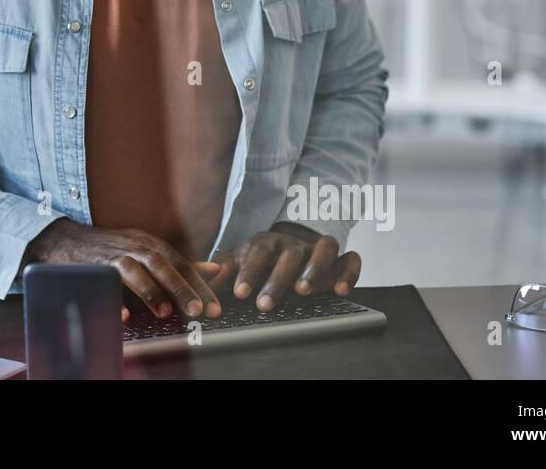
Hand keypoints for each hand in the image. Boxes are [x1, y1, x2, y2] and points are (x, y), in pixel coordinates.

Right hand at [25, 220, 222, 322]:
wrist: (66, 241)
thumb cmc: (112, 249)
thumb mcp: (147, 250)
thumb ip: (178, 262)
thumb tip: (214, 269)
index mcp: (151, 244)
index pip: (181, 263)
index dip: (200, 284)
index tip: (214, 306)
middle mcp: (135, 246)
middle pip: (162, 264)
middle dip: (181, 287)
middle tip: (197, 310)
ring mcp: (113, 255)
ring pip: (135, 270)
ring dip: (151, 291)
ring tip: (165, 312)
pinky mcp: (93, 266)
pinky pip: (105, 284)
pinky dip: (114, 300)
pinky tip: (123, 315)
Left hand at [193, 223, 361, 311]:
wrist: (288, 241)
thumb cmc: (259, 259)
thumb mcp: (237, 264)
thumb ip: (219, 276)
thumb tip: (195, 290)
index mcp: (266, 242)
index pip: (257, 252)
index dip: (249, 271)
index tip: (240, 293)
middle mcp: (294, 243)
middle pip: (289, 254)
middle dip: (277, 279)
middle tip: (265, 303)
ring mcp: (318, 249)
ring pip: (324, 249)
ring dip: (315, 267)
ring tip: (303, 290)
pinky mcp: (340, 259)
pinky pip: (350, 259)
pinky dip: (348, 272)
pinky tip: (339, 290)